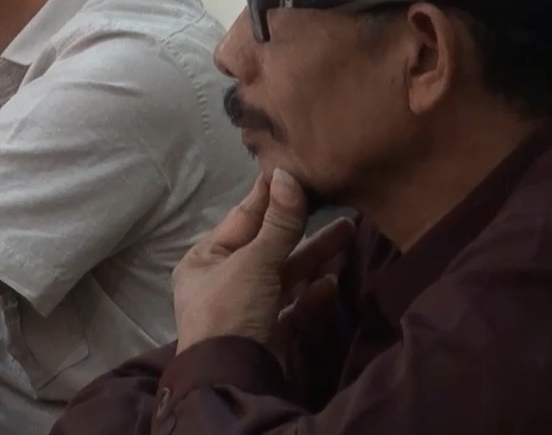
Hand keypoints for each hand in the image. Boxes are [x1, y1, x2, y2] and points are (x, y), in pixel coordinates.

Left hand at [171, 169, 354, 353]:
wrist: (231, 381)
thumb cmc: (231, 311)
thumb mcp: (253, 262)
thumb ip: (277, 224)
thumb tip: (287, 175)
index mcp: (203, 260)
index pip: (241, 219)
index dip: (269, 197)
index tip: (295, 170)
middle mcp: (220, 282)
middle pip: (266, 246)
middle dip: (300, 227)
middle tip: (334, 201)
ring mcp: (244, 310)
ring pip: (282, 275)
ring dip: (312, 257)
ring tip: (349, 232)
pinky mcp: (265, 335)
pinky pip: (290, 308)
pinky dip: (310, 295)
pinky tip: (332, 283)